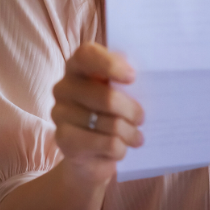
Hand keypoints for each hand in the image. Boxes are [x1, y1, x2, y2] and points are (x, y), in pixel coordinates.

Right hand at [51, 42, 144, 181]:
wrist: (91, 154)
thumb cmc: (110, 114)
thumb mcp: (119, 92)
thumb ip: (126, 81)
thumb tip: (149, 79)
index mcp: (77, 67)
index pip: (86, 54)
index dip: (110, 64)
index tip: (132, 77)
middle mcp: (63, 87)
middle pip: (107, 97)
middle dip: (132, 111)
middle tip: (141, 118)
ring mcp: (60, 114)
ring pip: (111, 124)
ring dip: (130, 133)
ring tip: (136, 137)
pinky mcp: (64, 140)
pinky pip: (107, 144)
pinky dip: (122, 148)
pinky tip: (122, 148)